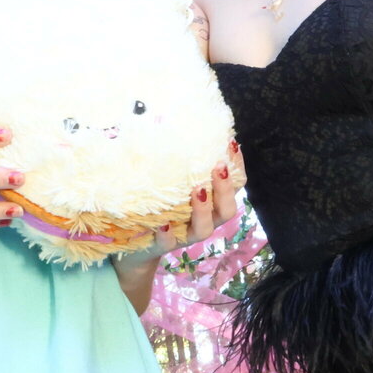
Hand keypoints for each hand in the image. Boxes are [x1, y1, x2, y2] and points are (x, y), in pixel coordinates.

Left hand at [113, 147, 243, 273]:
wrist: (135, 245)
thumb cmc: (159, 207)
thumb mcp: (172, 183)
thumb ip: (180, 165)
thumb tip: (176, 126)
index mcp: (211, 204)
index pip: (233, 186)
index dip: (237, 168)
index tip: (231, 144)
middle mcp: (204, 220)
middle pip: (226, 210)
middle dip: (225, 189)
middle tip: (218, 167)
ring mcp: (185, 235)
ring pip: (204, 228)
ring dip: (203, 210)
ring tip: (198, 190)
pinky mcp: (162, 246)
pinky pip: (169, 243)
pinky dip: (168, 234)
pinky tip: (164, 224)